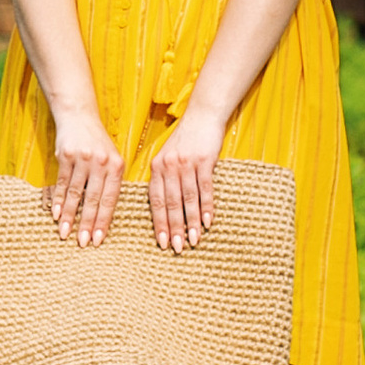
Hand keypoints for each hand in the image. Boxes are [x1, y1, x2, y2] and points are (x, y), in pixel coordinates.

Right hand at [50, 114, 125, 246]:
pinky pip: (62, 182)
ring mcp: (83, 158)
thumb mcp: (112, 159)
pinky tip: (56, 214)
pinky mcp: (66, 155)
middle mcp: (102, 163)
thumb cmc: (98, 143)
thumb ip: (111, 183)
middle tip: (82, 244)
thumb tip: (106, 215)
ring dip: (70, 216)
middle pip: (94, 200)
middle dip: (87, 224)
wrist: (79, 116)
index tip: (98, 240)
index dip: (104, 221)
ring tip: (65, 234)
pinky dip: (59, 200)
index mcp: (117, 167)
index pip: (110, 200)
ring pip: (76, 193)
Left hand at [146, 105, 226, 252]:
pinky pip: (205, 189)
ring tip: (194, 240)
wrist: (202, 116)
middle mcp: (168, 166)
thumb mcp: (167, 156)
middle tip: (177, 248)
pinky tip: (208, 222)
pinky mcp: (204, 161)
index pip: (156, 201)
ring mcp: (186, 164)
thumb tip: (164, 207)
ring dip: (191, 222)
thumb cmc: (185, 140)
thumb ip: (163, 178)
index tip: (161, 242)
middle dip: (174, 228)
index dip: (159, 223)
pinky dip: (207, 207)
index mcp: (156, 168)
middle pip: (171, 204)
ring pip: (188, 199)